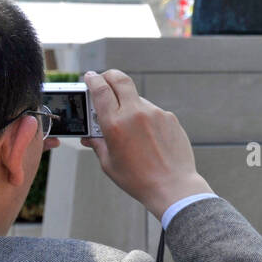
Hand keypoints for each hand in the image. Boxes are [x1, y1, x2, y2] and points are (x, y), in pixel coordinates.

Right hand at [79, 69, 212, 218]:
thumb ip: (97, 144)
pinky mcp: (170, 117)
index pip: (100, 90)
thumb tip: (88, 136)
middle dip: (109, 76)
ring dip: (129, 104)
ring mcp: (155, 113)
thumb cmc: (138, 179)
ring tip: (131, 128)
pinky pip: (153, 112)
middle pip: (120, 80)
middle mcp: (135, 113)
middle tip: (105, 79)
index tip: (90, 77)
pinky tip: (148, 137)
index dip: (93, 80)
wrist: (173, 186)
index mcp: (115, 124)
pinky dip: (146, 118)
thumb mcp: (109, 164)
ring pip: (137, 98)